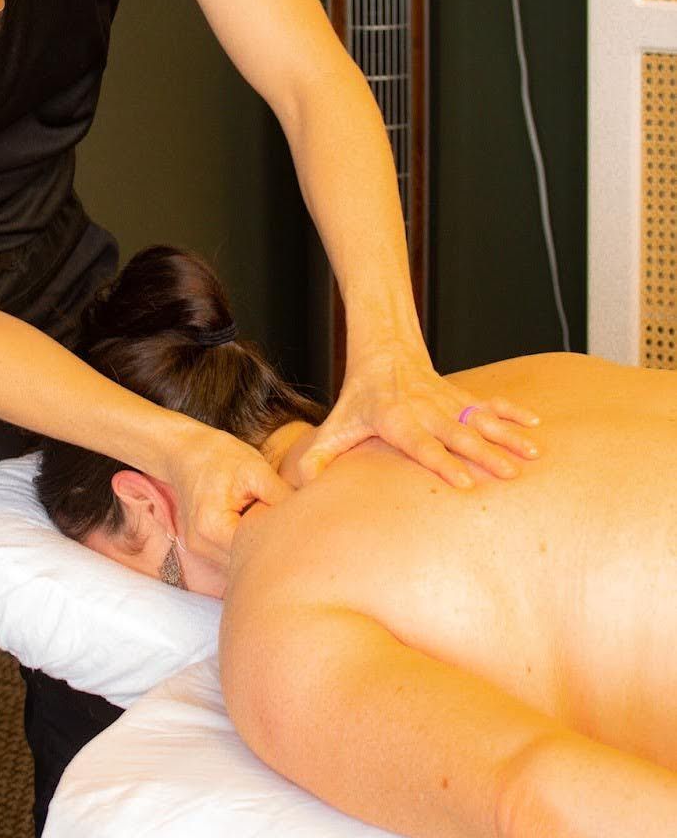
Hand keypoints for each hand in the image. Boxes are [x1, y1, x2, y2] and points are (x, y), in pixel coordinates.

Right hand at [162, 421, 292, 563]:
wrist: (185, 451)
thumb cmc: (220, 456)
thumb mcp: (255, 469)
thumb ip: (281, 495)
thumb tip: (312, 515)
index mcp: (212, 527)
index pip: (255, 551)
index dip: (281, 541)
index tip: (300, 528)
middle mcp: (201, 545)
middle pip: (246, 562)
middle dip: (270, 549)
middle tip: (294, 530)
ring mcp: (199, 549)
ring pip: (239, 561)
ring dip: (258, 548)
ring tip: (273, 526)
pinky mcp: (203, 547)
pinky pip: (231, 555)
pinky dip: (246, 545)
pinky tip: (257, 528)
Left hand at [288, 344, 539, 489]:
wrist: (384, 354)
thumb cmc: (360, 399)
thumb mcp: (338, 424)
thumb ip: (321, 453)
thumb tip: (303, 482)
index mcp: (398, 421)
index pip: (423, 446)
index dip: (443, 464)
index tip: (466, 483)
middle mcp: (427, 410)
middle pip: (460, 435)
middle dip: (486, 455)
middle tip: (511, 475)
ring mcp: (448, 402)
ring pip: (482, 419)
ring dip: (508, 436)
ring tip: (533, 454)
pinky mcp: (461, 397)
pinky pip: (491, 403)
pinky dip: (513, 411)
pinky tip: (536, 424)